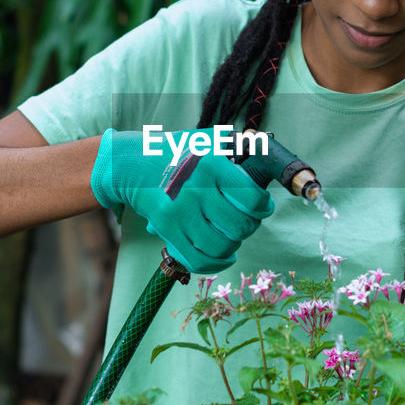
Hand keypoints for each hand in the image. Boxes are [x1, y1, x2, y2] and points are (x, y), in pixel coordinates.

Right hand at [91, 127, 273, 272]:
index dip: (264, 206)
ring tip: (233, 235)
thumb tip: (269, 154)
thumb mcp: (208, 140)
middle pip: (239, 226)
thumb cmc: (178, 152)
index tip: (263, 206)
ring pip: (221, 246)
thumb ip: (239, 146)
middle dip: (250, 226)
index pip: (252, 199)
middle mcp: (196, 191)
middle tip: (246, 220)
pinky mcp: (167, 231)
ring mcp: (180, 214)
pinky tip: (225, 255)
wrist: (134, 165)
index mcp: (211, 166)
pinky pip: (198, 260)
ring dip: (234, 245)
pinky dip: (217, 264)